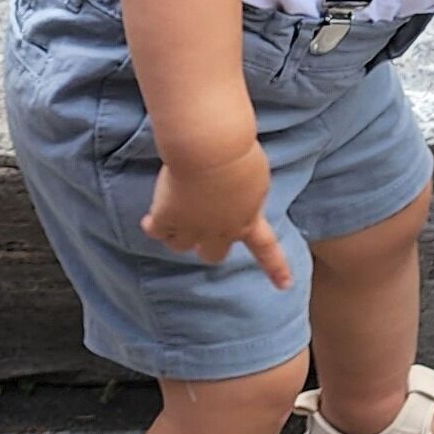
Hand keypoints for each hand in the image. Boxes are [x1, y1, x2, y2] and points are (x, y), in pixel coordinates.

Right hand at [144, 141, 290, 286]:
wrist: (209, 148)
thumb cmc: (237, 153)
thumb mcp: (256, 178)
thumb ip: (247, 196)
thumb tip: (235, 202)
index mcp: (248, 219)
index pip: (266, 248)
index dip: (275, 268)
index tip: (285, 285)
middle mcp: (221, 231)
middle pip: (213, 255)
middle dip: (207, 247)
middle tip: (201, 236)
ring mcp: (192, 228)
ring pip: (180, 245)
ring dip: (178, 235)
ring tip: (173, 219)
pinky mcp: (167, 219)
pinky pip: (156, 231)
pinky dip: (152, 226)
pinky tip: (149, 221)